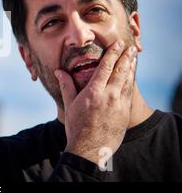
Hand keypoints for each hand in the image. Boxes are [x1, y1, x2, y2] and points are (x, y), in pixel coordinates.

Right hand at [54, 41, 137, 164]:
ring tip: (134, 57)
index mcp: (94, 92)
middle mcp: (109, 96)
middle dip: (126, 57)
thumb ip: (66, 85)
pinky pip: (129, 93)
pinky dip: (131, 81)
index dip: (113, 54)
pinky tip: (131, 76)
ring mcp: (119, 105)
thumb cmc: (77, 126)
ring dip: (131, 67)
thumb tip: (58, 71)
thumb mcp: (69, 105)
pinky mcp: (124, 112)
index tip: (117, 44)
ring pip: (128, 81)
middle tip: (131, 47)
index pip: (106, 67)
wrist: (90, 148)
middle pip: (121, 71)